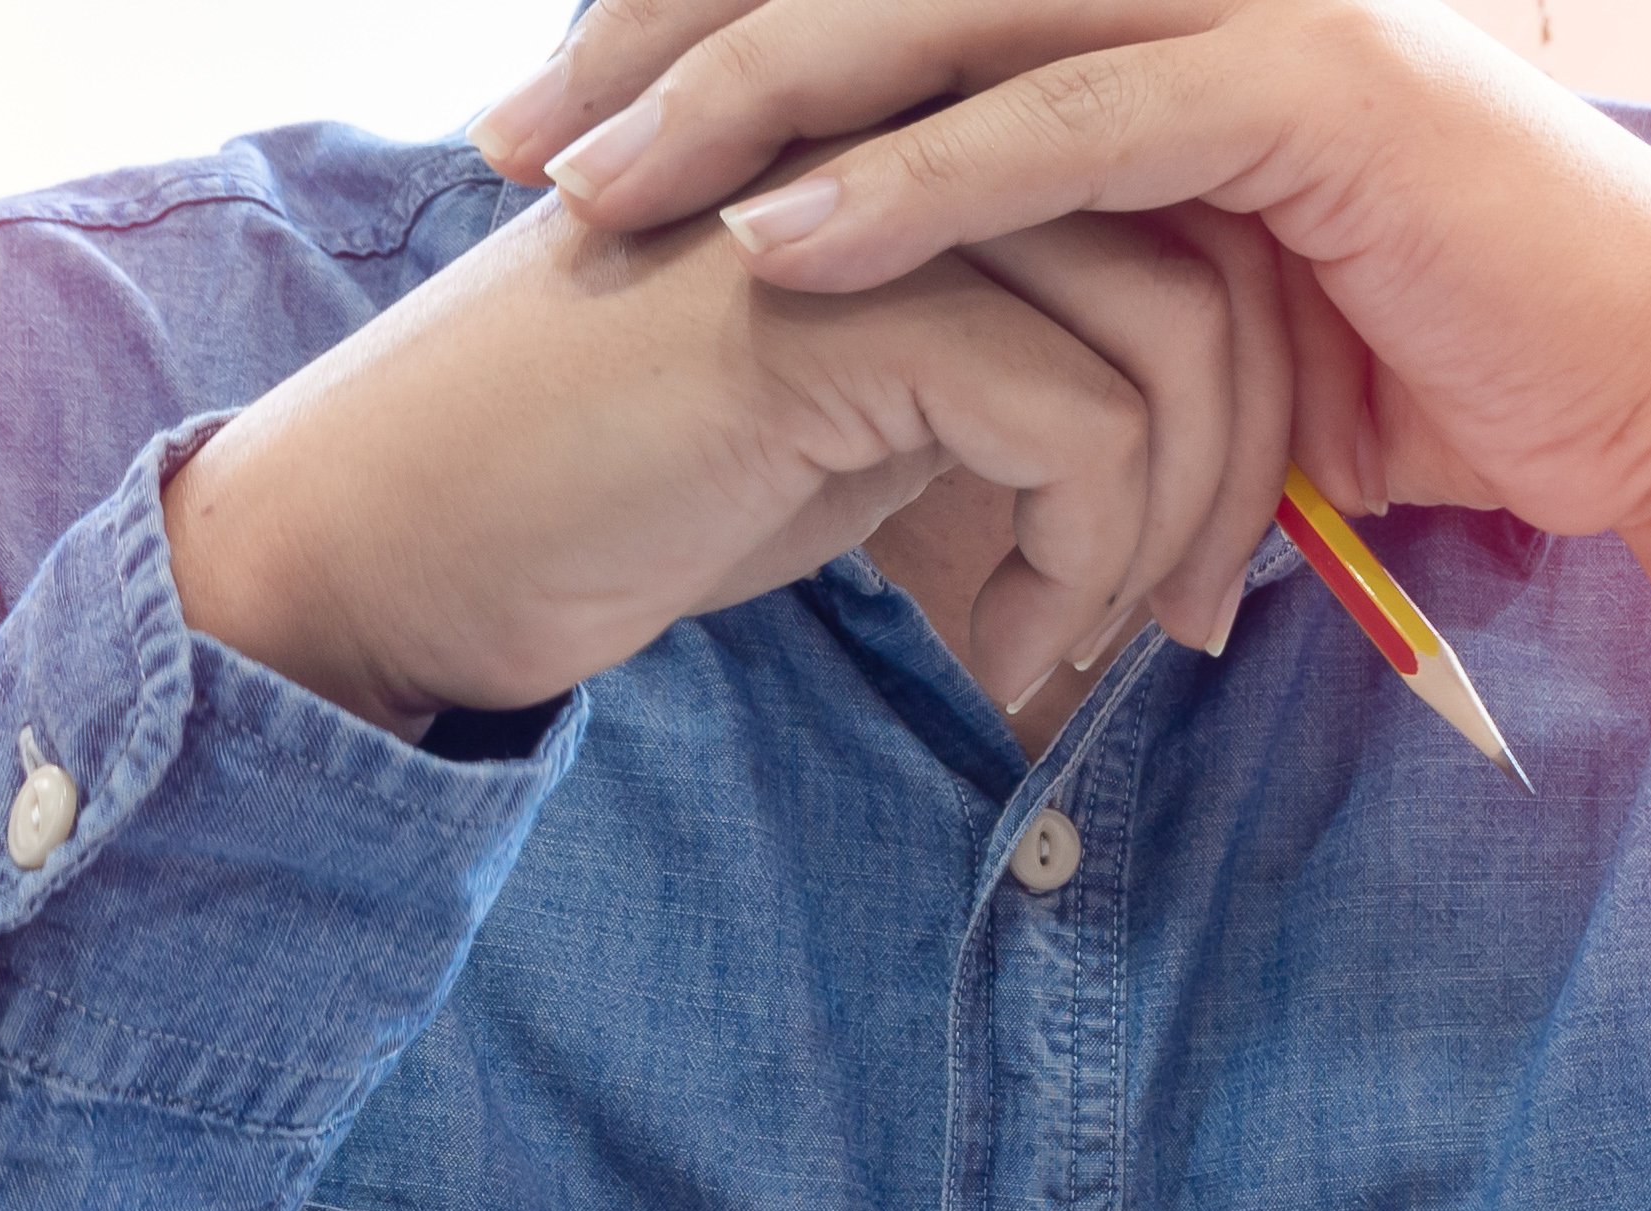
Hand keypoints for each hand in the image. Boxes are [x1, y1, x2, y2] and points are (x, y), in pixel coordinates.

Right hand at [164, 176, 1292, 733]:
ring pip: (1174, 335)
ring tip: (1098, 641)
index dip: (1238, 371)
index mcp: (913, 124)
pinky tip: (1009, 649)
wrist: (406, 537)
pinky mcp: (839, 306)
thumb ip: (987, 367)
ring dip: (1172, 523)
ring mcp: (869, 196)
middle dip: (1244, 454)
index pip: (1178, 198)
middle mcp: (906, 121)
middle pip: (1213, 250)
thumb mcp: (843, 405)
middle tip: (1195, 618)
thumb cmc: (611, 485)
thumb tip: (1167, 424)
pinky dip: (1080, 564)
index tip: (1198, 547)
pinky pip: (1080, 425)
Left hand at [470, 0, 1650, 548]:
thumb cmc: (1425, 363)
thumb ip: (1041, 261)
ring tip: (588, 198)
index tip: (546, 122)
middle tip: (500, 150)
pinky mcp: (1304, 89)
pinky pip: (1059, 122)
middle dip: (658, 46)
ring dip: (739, 105)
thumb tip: (867, 329)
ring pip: (931, 13)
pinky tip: (775, 250)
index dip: (694, 16)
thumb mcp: (1184, 298)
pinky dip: (911, 187)